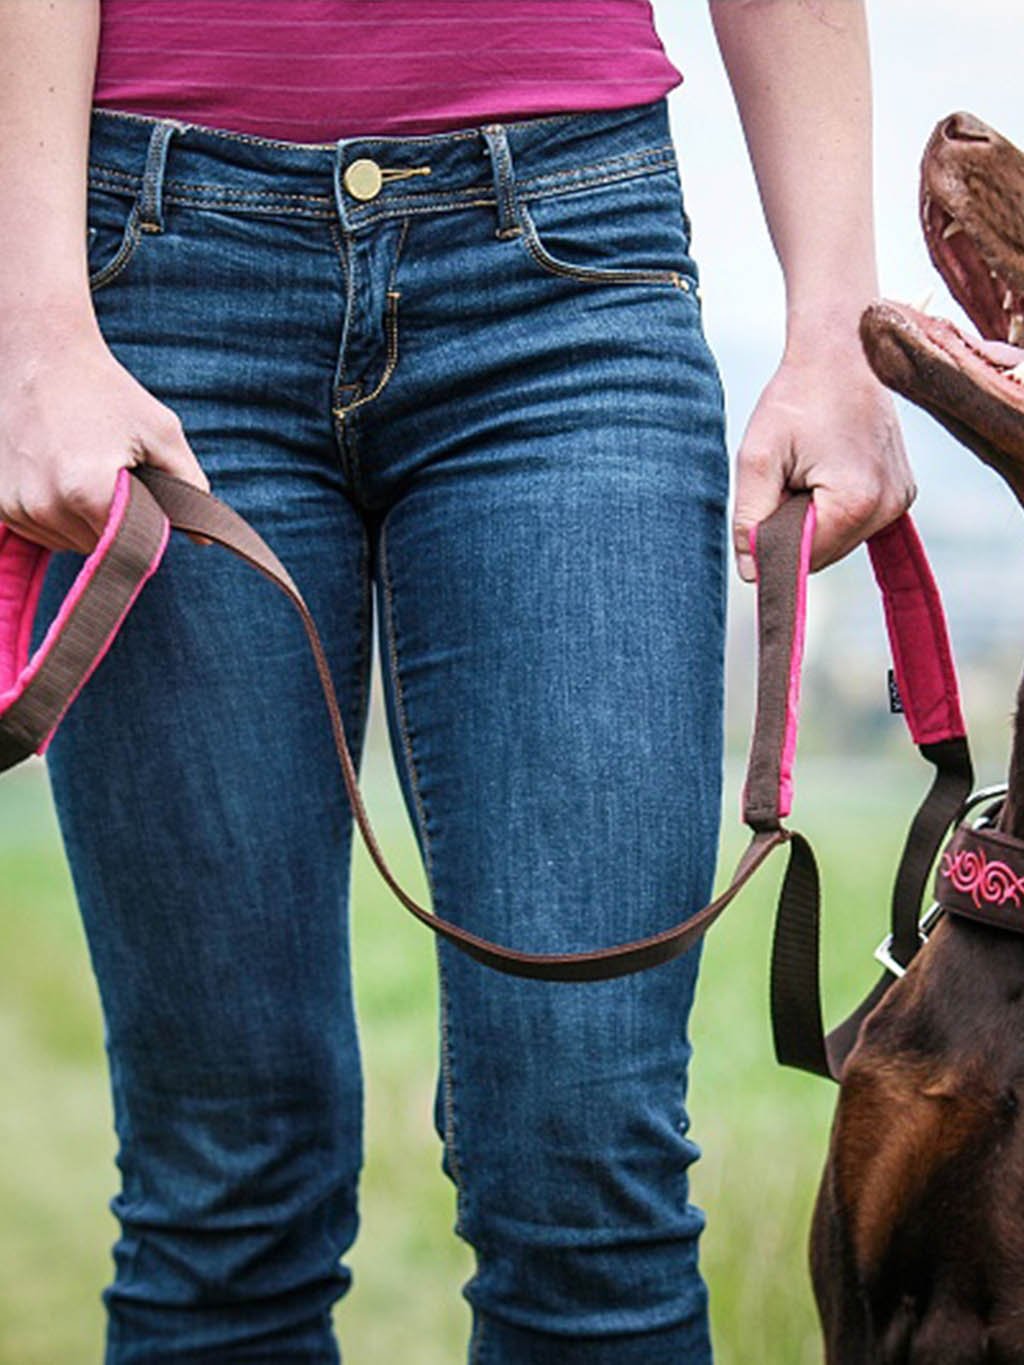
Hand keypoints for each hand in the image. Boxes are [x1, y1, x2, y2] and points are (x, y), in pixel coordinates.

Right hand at [0, 306, 211, 554]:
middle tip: (111, 469)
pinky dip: (58, 513)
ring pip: (70, 543)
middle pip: (99, 548)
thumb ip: (189, 487)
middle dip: (115, 522)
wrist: (39, 353)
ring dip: (85, 521)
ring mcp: (15, 507)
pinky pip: (43, 531)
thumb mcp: (161, 432)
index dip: (145, 526)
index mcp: (86, 490)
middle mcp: (44, 505)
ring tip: (83, 466)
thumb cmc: (106, 390)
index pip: (129, 546)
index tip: (144, 495)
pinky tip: (61, 473)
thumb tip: (205, 539)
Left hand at [732, 338, 915, 581]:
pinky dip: (833, 508)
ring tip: (806, 469)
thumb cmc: (797, 398)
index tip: (760, 512)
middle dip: (795, 529)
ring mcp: (901, 500)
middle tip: (784, 478)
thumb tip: (753, 573)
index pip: (804, 559)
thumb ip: (750, 519)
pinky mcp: (902, 491)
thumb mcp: (757, 458)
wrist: (842, 351)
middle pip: (823, 554)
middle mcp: (888, 507)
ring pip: (839, 540)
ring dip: (813, 519)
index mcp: (856, 503)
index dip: (774, 543)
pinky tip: (825, 471)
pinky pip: (855, 522)